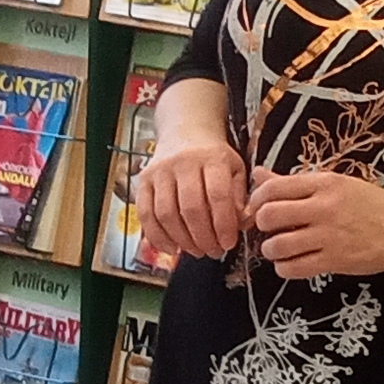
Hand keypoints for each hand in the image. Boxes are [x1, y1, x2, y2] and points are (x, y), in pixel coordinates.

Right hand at [136, 131, 248, 258]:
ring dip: (183, 240)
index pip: (218, 196)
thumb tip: (240, 226)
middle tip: (214, 251)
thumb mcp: (236, 169)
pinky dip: (157, 236)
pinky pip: (145, 214)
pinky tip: (172, 249)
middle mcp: (183, 162)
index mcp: (212, 158)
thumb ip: (239, 197)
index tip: (229, 243)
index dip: (223, 225)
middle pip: (191, 208)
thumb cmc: (214, 158)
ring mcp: (160, 171)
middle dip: (204, 237)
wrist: (185, 132)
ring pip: (167, 214)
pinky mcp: (143, 180)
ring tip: (197, 251)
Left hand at [248, 167, 383, 281]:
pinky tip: (290, 262)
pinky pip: (293, 269)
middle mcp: (324, 208)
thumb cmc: (372, 205)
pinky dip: (284, 268)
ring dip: (270, 249)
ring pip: (277, 245)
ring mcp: (329, 236)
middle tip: (267, 228)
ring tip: (278, 248)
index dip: (256, 199)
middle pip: (270, 215)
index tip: (258, 206)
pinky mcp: (334, 261)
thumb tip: (258, 174)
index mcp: (325, 183)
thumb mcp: (336, 184)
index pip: (273, 188)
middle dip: (261, 224)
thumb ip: (295, 182)